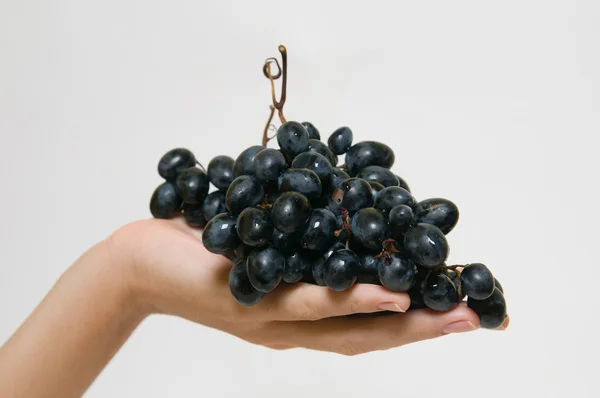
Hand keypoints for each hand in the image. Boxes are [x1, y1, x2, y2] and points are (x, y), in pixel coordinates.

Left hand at [114, 217, 508, 355]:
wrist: (138, 268)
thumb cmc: (203, 252)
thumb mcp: (265, 247)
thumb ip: (304, 242)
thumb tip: (345, 208)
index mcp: (300, 318)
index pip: (368, 325)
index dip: (416, 322)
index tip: (460, 308)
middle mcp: (294, 328)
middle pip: (372, 336)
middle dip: (426, 328)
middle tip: (476, 317)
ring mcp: (275, 319)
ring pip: (349, 326)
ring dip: (404, 322)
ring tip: (449, 313)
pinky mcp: (253, 302)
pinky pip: (309, 303)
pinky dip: (354, 300)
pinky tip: (388, 293)